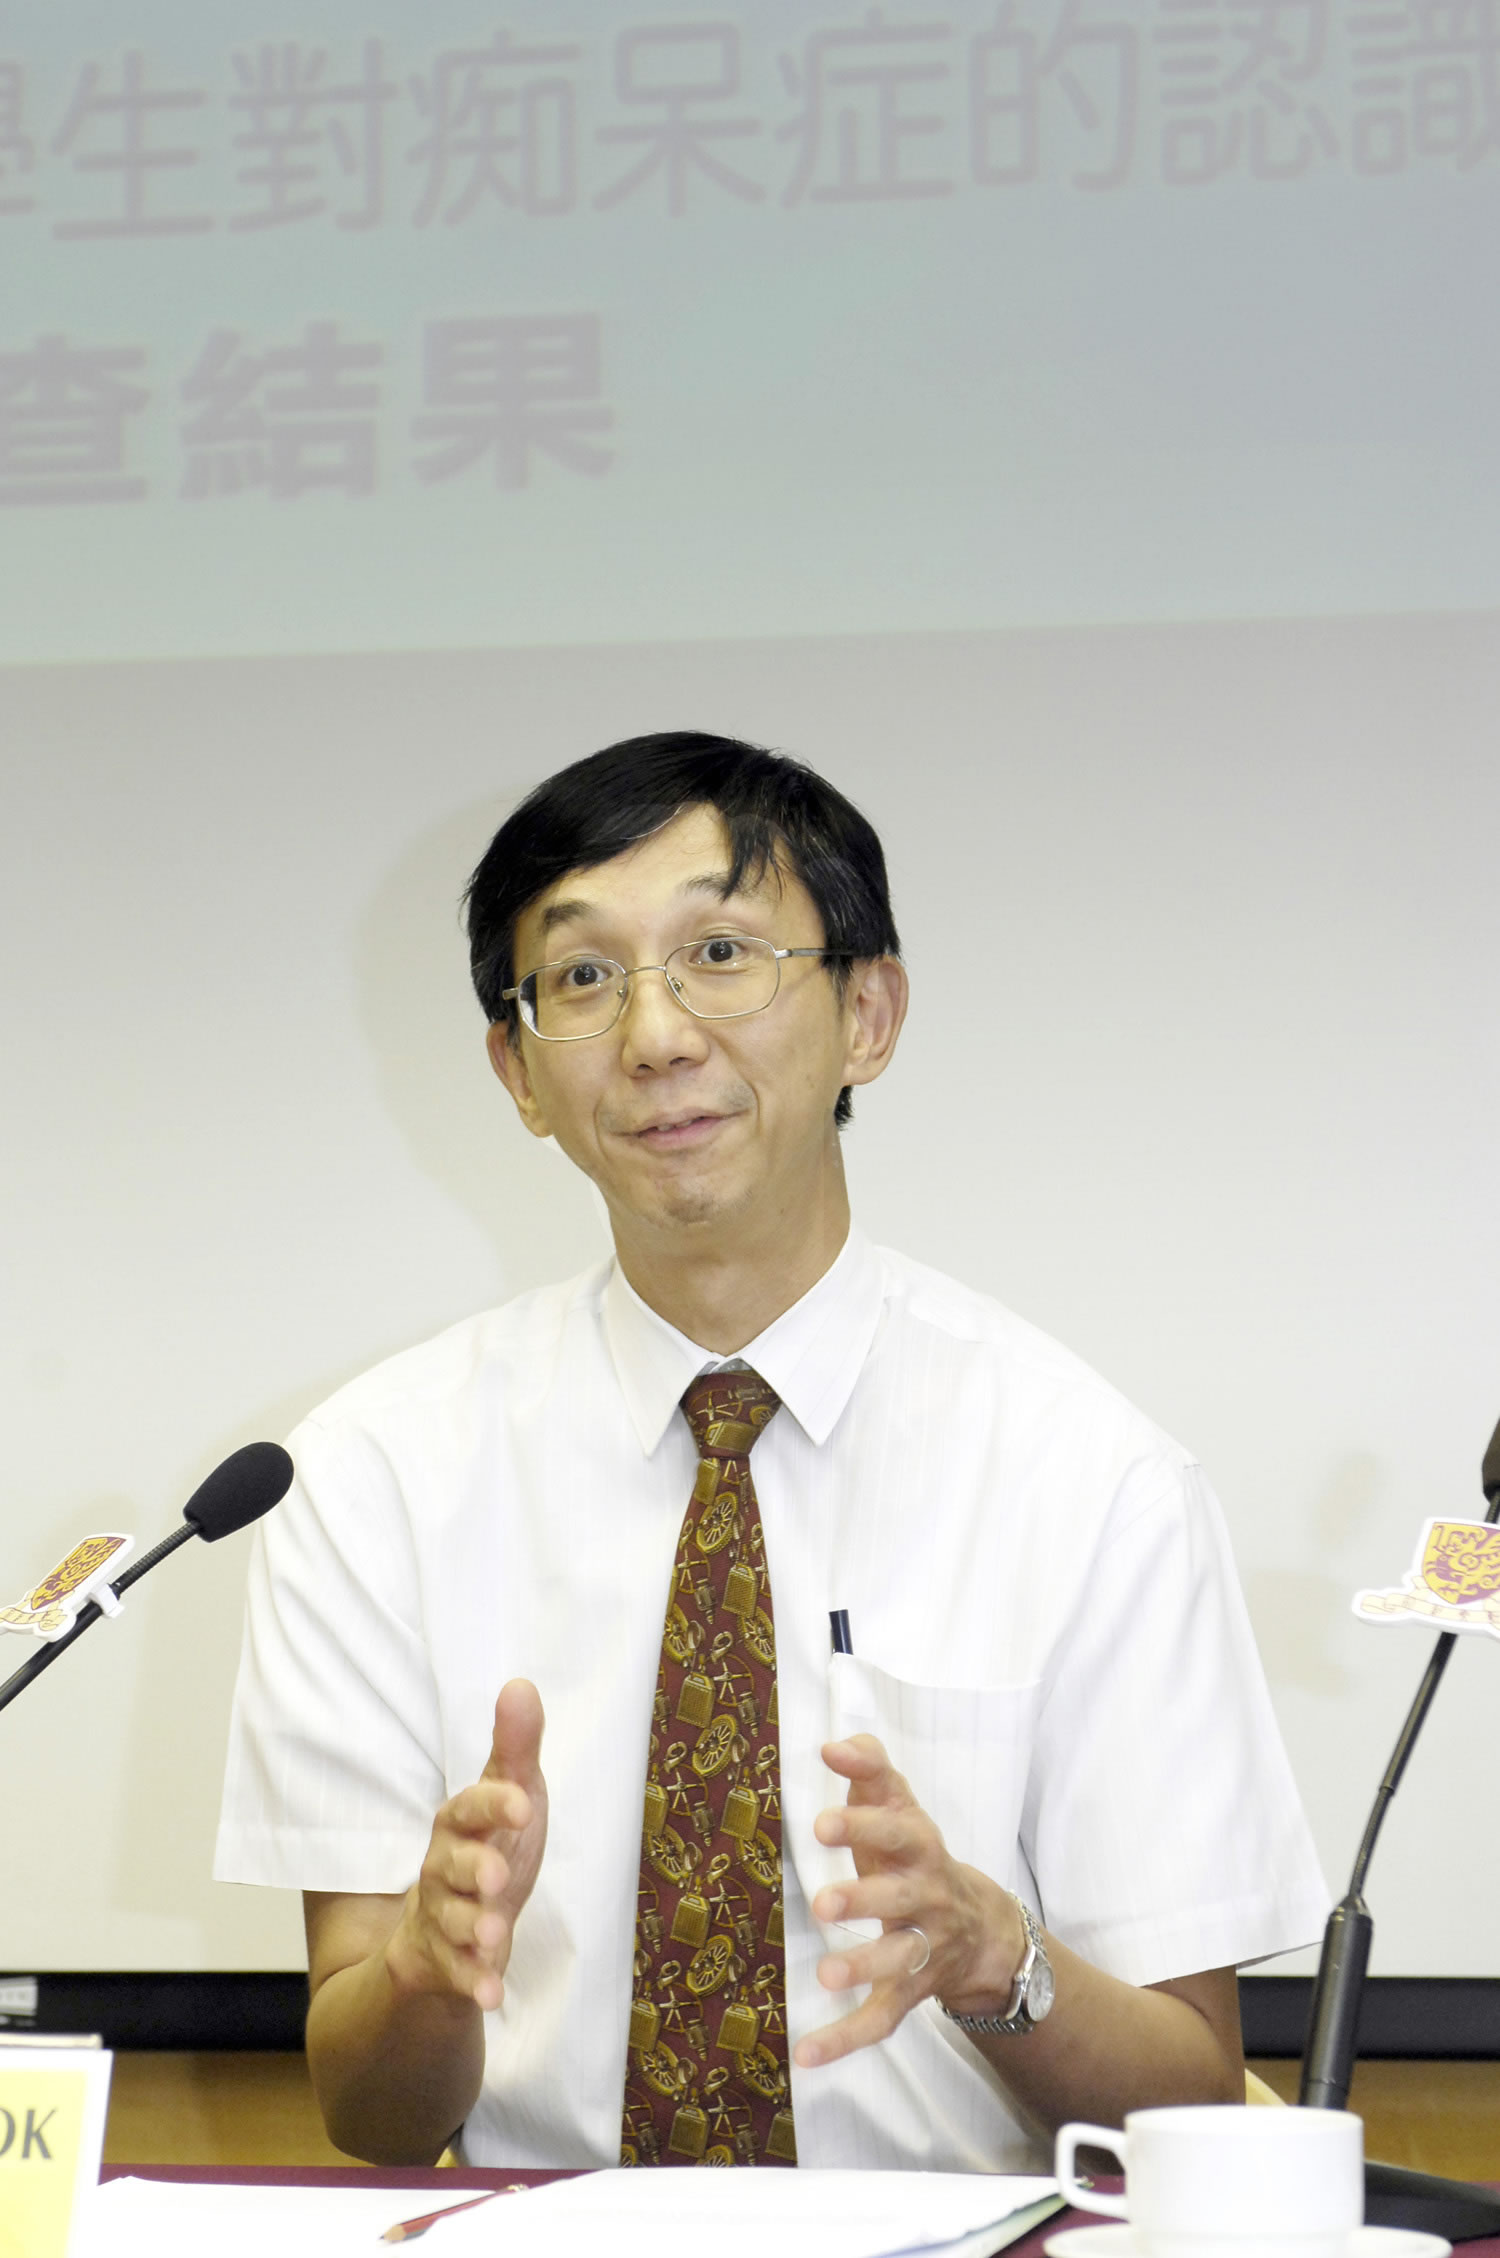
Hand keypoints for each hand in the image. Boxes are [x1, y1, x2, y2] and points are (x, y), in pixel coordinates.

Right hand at [385, 1679, 547, 2012]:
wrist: (452, 1927)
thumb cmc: (490, 1847)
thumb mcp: (512, 1797)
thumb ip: (516, 1749)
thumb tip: (521, 1684)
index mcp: (460, 1823)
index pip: (470, 1807)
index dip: (494, 1804)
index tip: (524, 1803)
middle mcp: (443, 1868)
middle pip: (450, 1866)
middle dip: (472, 1870)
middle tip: (497, 1878)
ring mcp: (440, 1917)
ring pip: (449, 1920)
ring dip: (471, 1927)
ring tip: (494, 1934)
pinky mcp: (442, 1962)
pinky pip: (455, 1975)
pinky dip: (473, 1985)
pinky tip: (492, 1997)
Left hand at [794, 1733, 1023, 2068]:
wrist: (982, 1928)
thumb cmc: (916, 1854)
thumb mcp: (901, 1805)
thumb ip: (870, 1768)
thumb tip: (834, 1745)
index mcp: (922, 1848)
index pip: (899, 1831)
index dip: (863, 1825)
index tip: (821, 1822)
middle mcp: (928, 1898)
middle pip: (901, 1899)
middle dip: (865, 1899)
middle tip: (824, 1903)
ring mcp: (923, 1949)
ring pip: (899, 1961)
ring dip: (865, 1967)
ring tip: (826, 1974)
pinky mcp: (910, 1992)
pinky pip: (882, 2019)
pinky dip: (847, 2040)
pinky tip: (807, 2054)